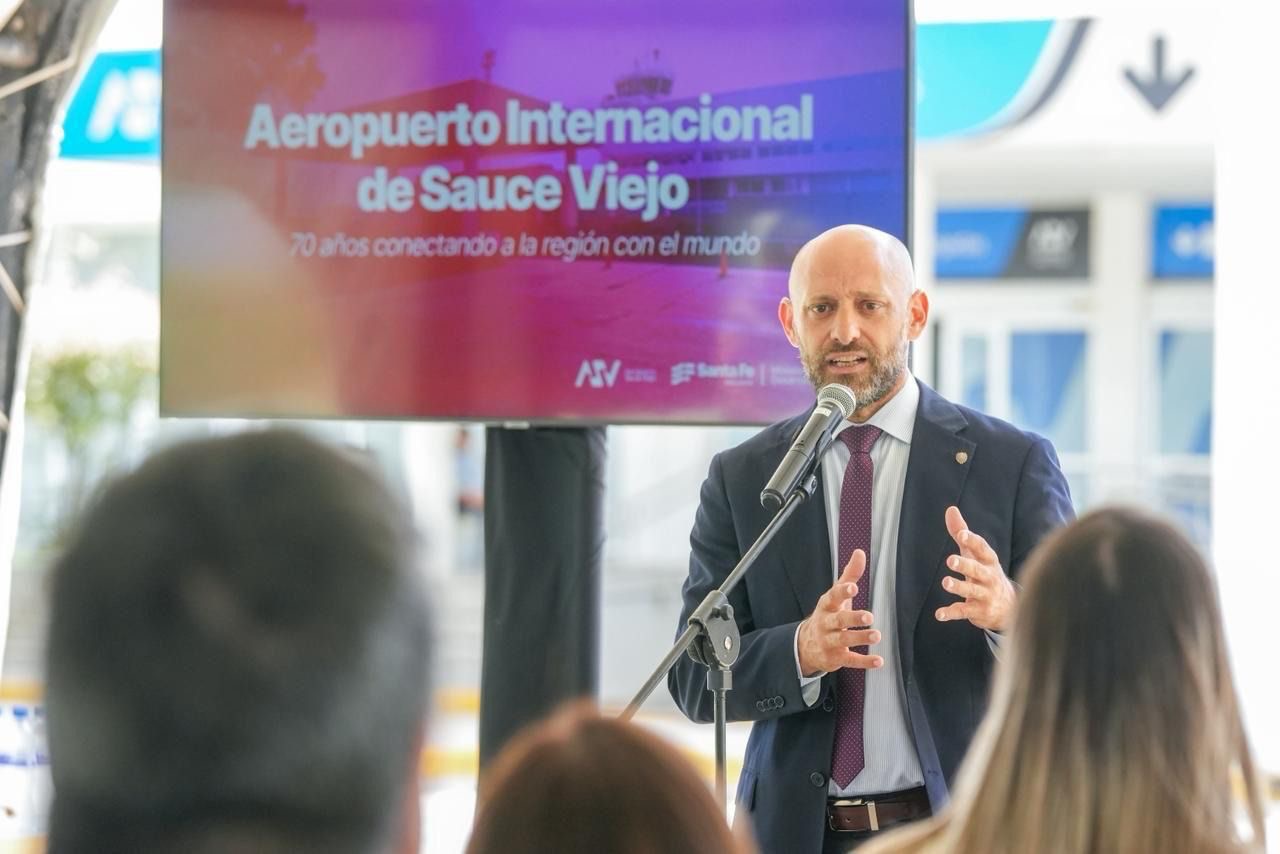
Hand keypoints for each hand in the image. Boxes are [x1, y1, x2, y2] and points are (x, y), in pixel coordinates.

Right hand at [797, 549, 883, 676]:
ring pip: (844, 640)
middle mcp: (826, 623)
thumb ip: (849, 575)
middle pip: (838, 620)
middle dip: (853, 618)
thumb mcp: (836, 595)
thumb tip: (860, 552)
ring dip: (860, 638)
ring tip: (876, 635)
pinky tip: (878, 661)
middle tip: (869, 616)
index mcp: (827, 605)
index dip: (843, 592)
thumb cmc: (828, 615)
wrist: (806, 645)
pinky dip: (864, 662)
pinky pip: (850, 660)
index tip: (853, 587)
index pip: (833, 596)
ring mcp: (829, 641)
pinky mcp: (835, 658)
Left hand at [935, 506, 1016, 630]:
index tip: (963, 534)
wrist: (1008, 607)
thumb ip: (961, 532)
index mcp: (988, 561)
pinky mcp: (978, 611)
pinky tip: (939, 614)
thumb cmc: (985, 572)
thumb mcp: (975, 553)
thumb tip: (950, 509)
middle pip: (977, 570)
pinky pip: (964, 611)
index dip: (973, 541)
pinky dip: (951, 613)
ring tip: (945, 582)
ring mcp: (985, 595)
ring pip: (971, 591)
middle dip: (965, 565)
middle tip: (950, 560)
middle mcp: (988, 577)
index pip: (982, 549)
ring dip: (958, 587)